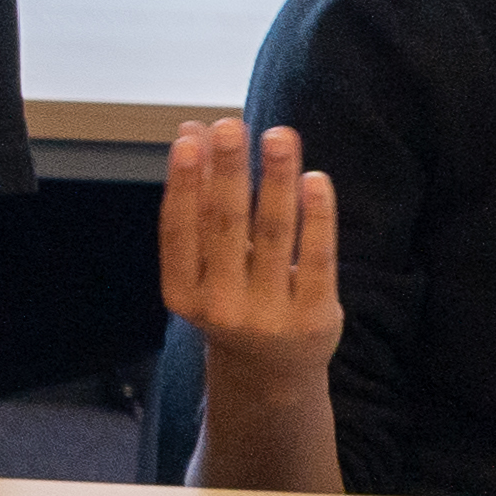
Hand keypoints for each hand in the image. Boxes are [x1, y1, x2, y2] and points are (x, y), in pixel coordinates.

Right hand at [160, 118, 342, 483]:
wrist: (271, 371)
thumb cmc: (233, 298)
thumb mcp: (205, 266)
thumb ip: (201, 205)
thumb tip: (192, 132)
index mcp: (182, 292)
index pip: (178, 230)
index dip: (183, 182)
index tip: (190, 137)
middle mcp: (220, 306)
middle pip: (225, 226)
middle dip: (229, 171)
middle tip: (231, 125)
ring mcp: (268, 314)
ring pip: (272, 234)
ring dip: (275, 179)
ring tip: (279, 135)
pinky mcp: (314, 317)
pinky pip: (317, 258)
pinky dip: (317, 216)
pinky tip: (314, 178)